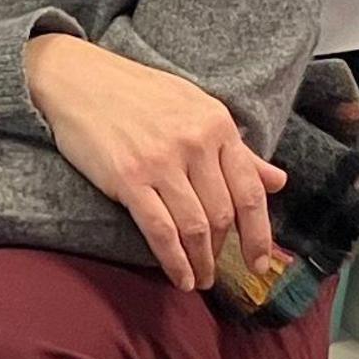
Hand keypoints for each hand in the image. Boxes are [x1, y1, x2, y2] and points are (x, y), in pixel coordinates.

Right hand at [23, 35, 284, 291]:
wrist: (80, 79)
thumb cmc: (139, 93)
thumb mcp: (196, 109)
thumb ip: (237, 149)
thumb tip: (278, 181)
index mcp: (217, 124)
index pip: (250, 190)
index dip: (259, 233)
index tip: (260, 261)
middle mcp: (195, 143)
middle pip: (222, 214)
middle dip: (224, 251)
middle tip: (219, 271)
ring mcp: (161, 161)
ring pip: (195, 227)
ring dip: (201, 261)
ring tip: (199, 279)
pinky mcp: (129, 178)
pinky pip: (160, 230)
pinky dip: (174, 260)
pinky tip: (179, 277)